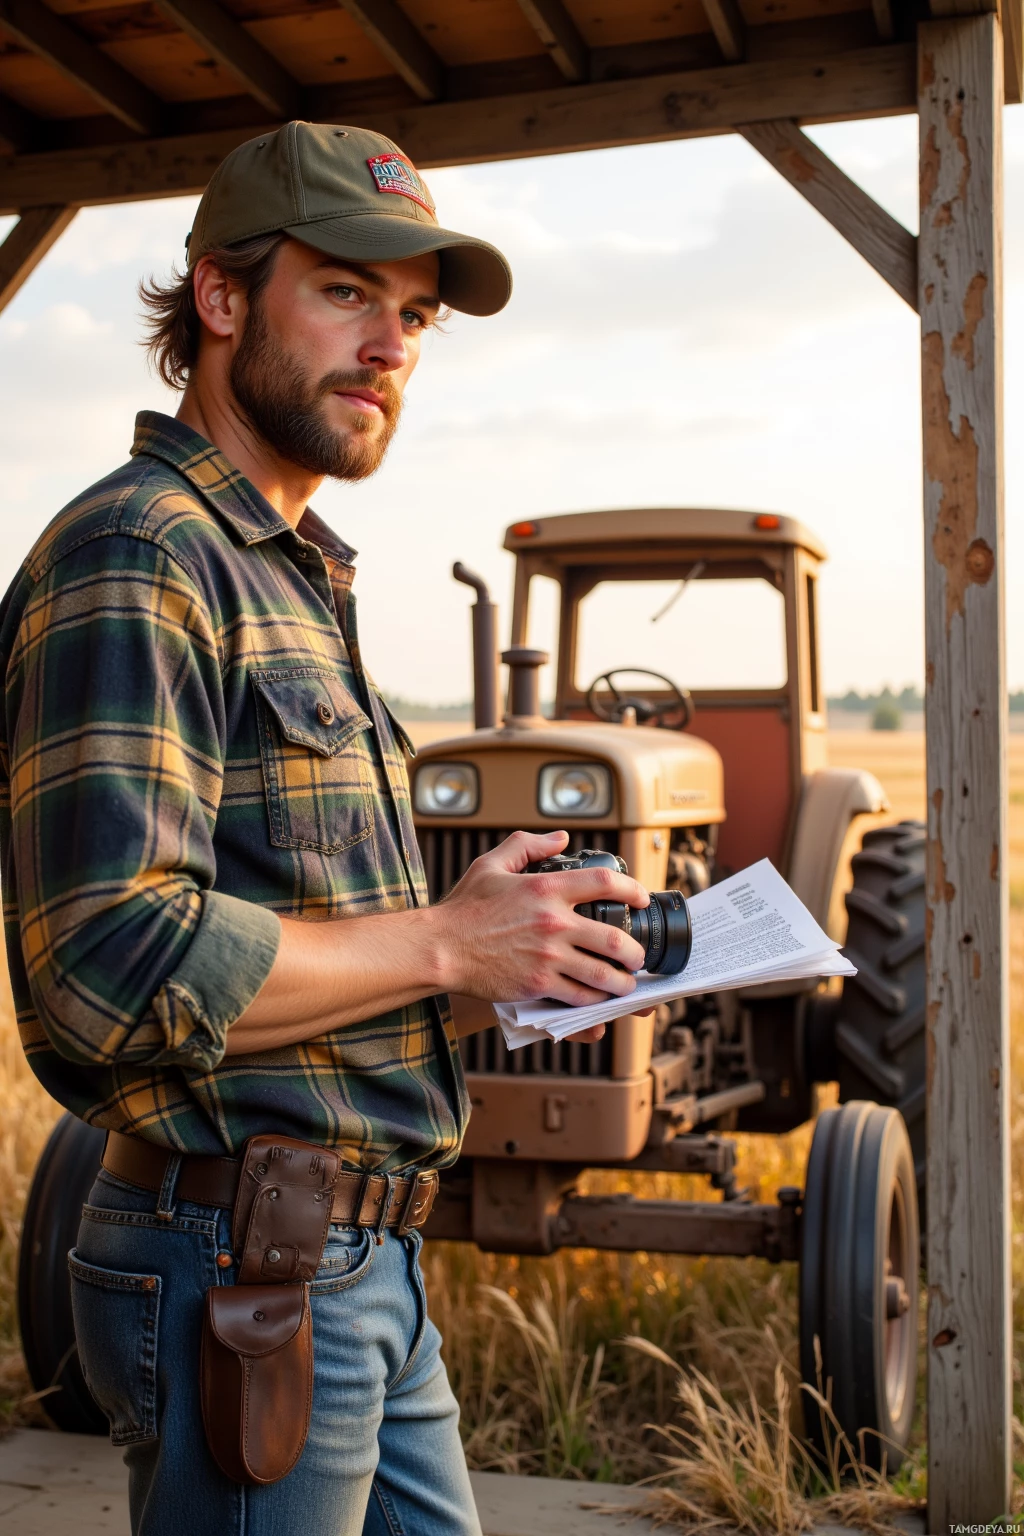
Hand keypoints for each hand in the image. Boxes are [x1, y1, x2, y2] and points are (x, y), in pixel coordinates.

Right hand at [430, 829, 649, 1008]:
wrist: (440, 947)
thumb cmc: (464, 908)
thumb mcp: (492, 864)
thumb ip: (528, 845)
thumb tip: (561, 838)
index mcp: (546, 888)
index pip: (605, 883)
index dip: (632, 890)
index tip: (641, 898)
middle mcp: (552, 922)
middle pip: (614, 939)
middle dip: (634, 952)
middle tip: (637, 956)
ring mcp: (547, 956)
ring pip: (602, 974)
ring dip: (623, 982)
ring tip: (627, 983)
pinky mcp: (537, 984)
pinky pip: (579, 996)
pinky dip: (596, 1000)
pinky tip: (600, 999)